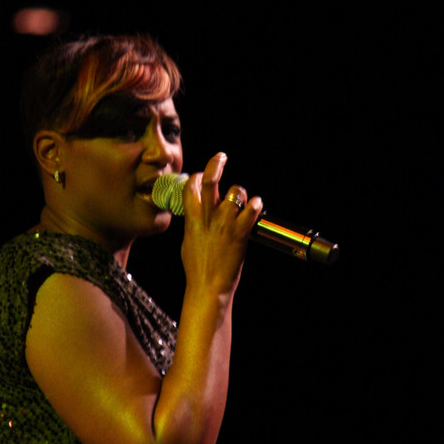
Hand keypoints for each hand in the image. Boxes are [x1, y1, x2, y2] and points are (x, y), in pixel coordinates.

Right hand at [181, 153, 262, 298]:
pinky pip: (252, 209)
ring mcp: (225, 223)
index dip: (195, 176)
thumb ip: (193, 223)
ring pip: (235, 191)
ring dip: (240, 192)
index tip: (200, 175)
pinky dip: (256, 204)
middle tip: (221, 157)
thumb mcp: (188, 241)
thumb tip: (195, 213)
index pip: (190, 186)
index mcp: (192, 219)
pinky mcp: (241, 232)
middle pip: (210, 180)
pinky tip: (256, 205)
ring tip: (243, 200)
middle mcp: (208, 217)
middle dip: (215, 164)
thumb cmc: (197, 268)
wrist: (208, 287)